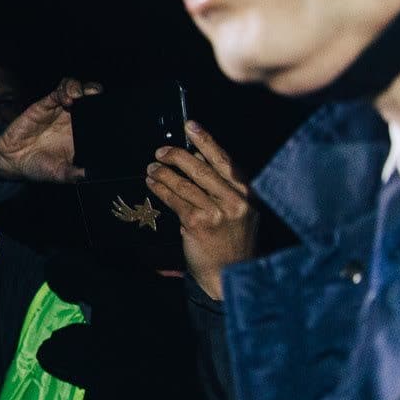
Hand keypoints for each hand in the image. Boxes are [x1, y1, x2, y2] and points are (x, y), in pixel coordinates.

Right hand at [0, 78, 99, 182]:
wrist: (11, 160)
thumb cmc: (37, 167)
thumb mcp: (58, 174)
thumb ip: (73, 174)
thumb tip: (89, 175)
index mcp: (81, 134)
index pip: (99, 117)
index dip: (105, 112)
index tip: (110, 114)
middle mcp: (72, 120)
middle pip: (91, 98)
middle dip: (97, 94)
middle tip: (97, 98)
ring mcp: (60, 110)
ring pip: (76, 89)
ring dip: (82, 88)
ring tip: (79, 97)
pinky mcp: (45, 105)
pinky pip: (58, 91)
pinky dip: (65, 90)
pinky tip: (66, 100)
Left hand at [147, 121, 257, 298]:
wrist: (231, 273)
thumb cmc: (233, 240)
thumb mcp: (240, 211)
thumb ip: (223, 187)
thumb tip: (196, 157)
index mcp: (247, 193)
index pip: (224, 161)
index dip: (206, 141)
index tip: (190, 126)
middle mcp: (235, 201)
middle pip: (202, 169)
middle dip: (177, 156)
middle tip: (161, 150)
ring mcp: (217, 213)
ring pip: (184, 184)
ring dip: (163, 173)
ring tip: (152, 167)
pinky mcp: (198, 224)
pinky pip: (174, 200)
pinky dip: (160, 189)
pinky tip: (152, 183)